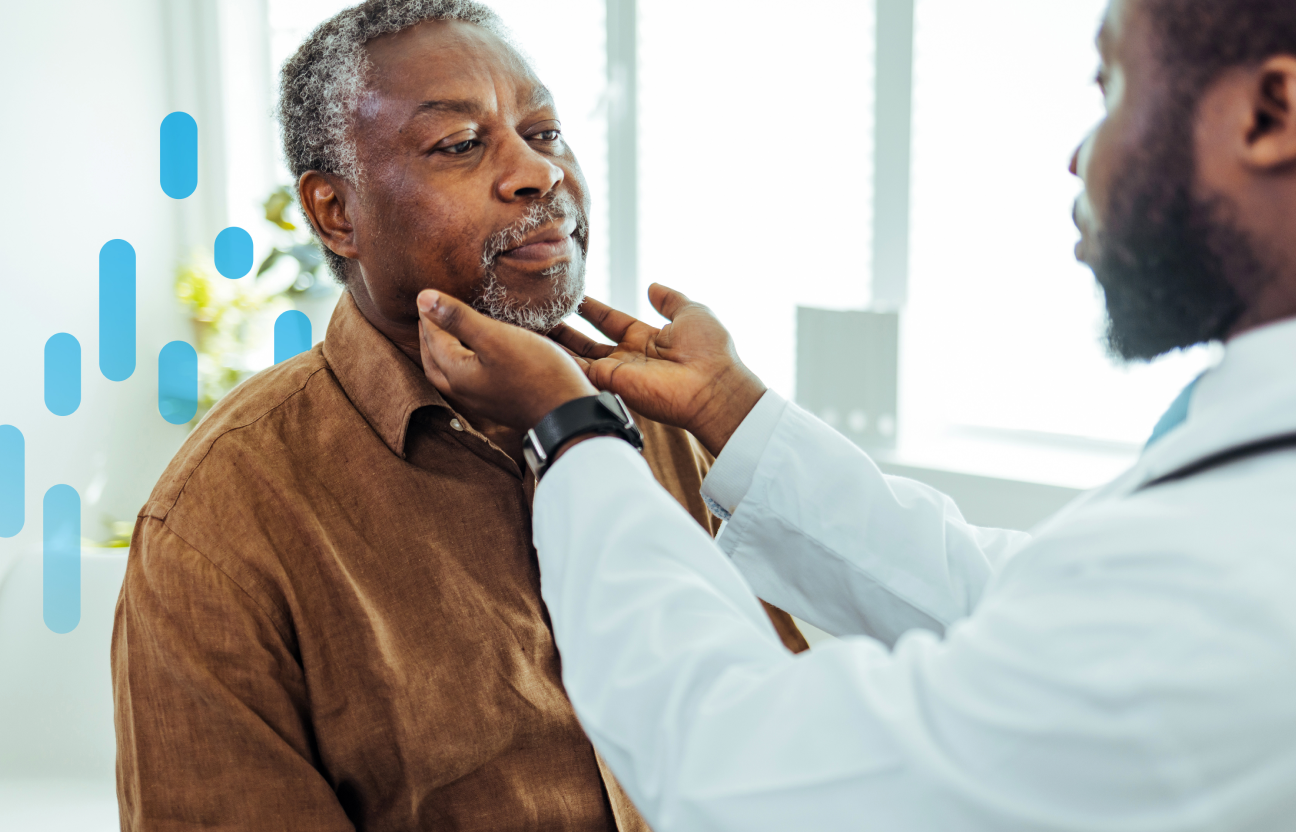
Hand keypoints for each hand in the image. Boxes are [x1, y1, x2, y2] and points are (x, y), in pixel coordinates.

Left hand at [417, 290, 595, 430]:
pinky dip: (464, 362)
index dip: (430, 314)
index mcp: (457, 374)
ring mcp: (482, 401)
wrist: (569, 413)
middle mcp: (464, 391)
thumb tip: (422, 298)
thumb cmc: (536, 373)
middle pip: (434, 361)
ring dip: (444, 352)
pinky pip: (470, 380)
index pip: (433, 338)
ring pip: (451, 373)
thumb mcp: (496, 338)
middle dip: (429, 337)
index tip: (426, 294)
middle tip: (430, 315)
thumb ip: (459, 318)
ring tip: (450, 332)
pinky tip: (480, 354)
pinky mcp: (500, 403)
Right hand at [550, 283, 765, 455]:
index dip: (591, 309)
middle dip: (563, 329)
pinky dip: (557, 358)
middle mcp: (627, 357)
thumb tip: (653, 286)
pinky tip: (536, 343)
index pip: (609, 321)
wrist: (713, 385)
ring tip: (527, 326)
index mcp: (646, 338)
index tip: (571, 296)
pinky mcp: (609, 383)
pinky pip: (577, 368)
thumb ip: (669, 299)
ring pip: (576, 356)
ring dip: (554, 343)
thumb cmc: (710, 350)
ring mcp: (617, 372)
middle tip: (538, 314)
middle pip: (587, 341)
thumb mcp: (691, 312)